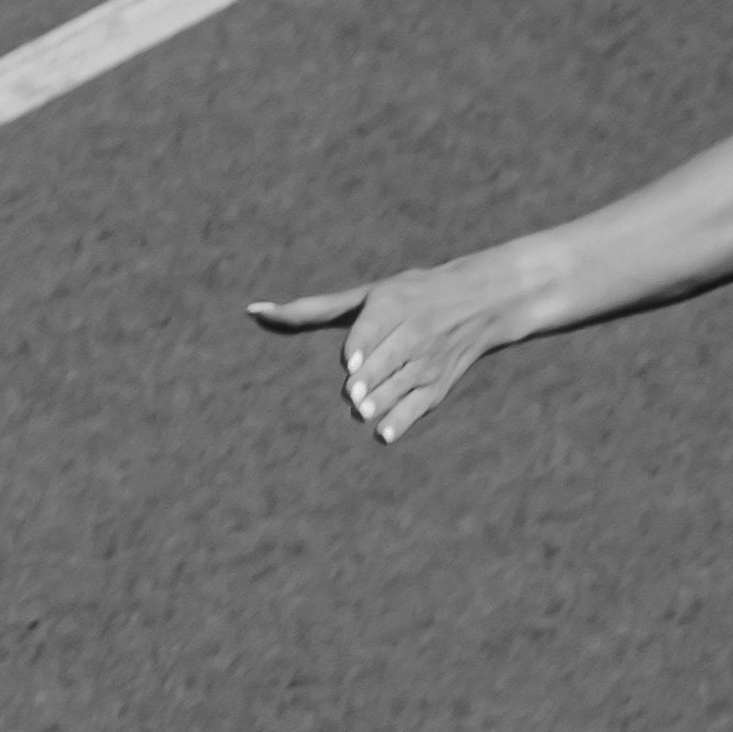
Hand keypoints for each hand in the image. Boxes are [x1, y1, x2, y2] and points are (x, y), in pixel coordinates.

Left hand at [247, 251, 535, 442]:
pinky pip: (420, 405)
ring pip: (402, 384)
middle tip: (355, 394)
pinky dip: (403, 421)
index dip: (362, 346)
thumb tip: (252, 311)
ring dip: (383, 400)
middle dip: (371, 377)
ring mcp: (428, 361)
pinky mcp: (438, 386)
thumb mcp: (364, 297)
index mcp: (392, 304)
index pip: (375, 327)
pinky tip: (384, 434)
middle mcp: (413, 332)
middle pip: (387, 359)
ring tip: (364, 411)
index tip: (350, 363)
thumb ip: (311, 310)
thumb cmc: (405, 297)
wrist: (480, 302)